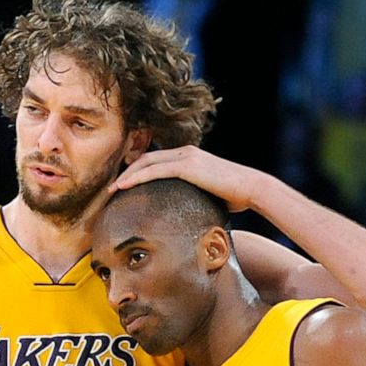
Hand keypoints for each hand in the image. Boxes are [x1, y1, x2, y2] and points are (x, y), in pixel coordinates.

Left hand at [111, 146, 265, 212]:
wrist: (252, 188)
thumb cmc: (237, 196)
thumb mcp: (212, 193)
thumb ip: (197, 195)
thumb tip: (189, 213)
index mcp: (191, 156)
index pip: (158, 159)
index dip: (139, 170)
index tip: (126, 183)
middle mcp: (186, 152)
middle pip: (147, 157)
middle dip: (128, 170)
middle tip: (114, 186)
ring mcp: (186, 157)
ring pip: (147, 162)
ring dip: (127, 175)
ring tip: (113, 189)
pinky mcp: (187, 166)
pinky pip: (154, 170)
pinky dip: (137, 177)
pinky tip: (124, 186)